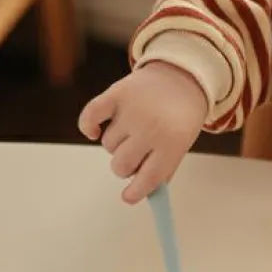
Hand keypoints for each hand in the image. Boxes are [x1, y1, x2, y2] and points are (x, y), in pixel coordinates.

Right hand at [78, 62, 207, 203]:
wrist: (183, 75)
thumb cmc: (182, 114)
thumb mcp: (183, 142)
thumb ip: (165, 168)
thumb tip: (143, 192)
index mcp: (174, 142)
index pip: (150, 177)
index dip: (136, 192)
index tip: (129, 197)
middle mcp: (152, 127)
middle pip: (121, 165)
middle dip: (126, 166)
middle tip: (135, 154)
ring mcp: (132, 110)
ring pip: (107, 145)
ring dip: (117, 142)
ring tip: (133, 127)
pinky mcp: (116, 94)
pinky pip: (89, 118)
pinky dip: (88, 127)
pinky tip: (95, 131)